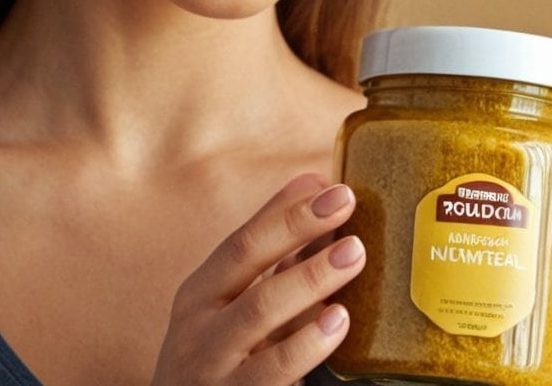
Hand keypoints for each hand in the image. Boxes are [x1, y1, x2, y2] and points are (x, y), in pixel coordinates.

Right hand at [150, 173, 364, 385]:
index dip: (286, 211)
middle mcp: (198, 327)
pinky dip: (306, 345)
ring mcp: (212, 370)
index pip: (242, 241)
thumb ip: (270, 262)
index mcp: (200, 296)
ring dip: (309, 277)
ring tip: (353, 254)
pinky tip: (337, 323)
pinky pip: (272, 373)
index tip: (330, 185)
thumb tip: (315, 188)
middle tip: (347, 202)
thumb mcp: (231, 314)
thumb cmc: (218, 365)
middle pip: (246, 261)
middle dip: (298, 226)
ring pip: (259, 313)